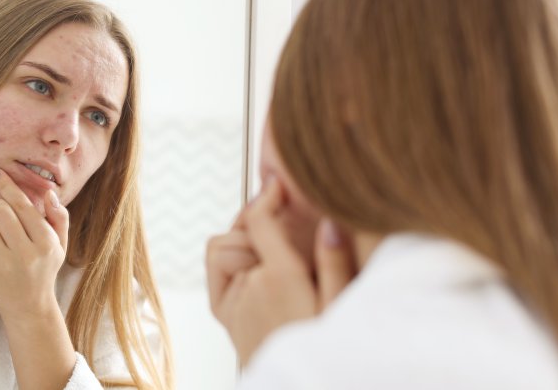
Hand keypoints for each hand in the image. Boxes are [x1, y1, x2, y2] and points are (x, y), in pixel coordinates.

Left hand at [0, 167, 68, 320]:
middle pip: (0, 210)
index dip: (7, 186)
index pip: (23, 206)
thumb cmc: (45, 269)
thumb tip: (49, 193)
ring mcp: (4, 262)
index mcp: (46, 243)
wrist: (28, 306)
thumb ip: (59, 217)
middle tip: (1, 209)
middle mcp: (26, 253)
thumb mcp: (60, 245)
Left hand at [206, 178, 356, 365]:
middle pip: (239, 230)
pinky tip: (255, 268)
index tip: (278, 187)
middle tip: (280, 221)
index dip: (267, 196)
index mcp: (280, 278)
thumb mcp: (341, 307)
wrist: (297, 389)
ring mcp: (231, 301)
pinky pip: (216, 270)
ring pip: (222, 247)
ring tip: (272, 252)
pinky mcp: (224, 314)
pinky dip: (229, 260)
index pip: (260, 220)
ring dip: (242, 241)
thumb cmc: (325, 352)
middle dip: (256, 220)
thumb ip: (335, 263)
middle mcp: (249, 286)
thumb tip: (329, 222)